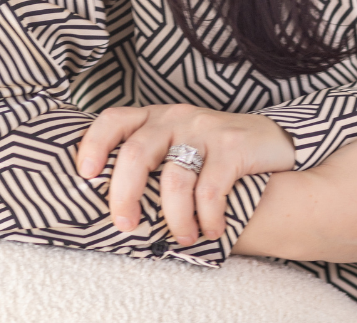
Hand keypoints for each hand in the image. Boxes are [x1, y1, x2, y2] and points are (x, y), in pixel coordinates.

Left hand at [75, 103, 295, 244]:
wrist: (271, 141)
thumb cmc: (213, 152)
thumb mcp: (178, 145)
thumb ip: (151, 162)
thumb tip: (113, 207)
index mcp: (156, 118)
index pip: (115, 120)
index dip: (94, 144)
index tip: (85, 176)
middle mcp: (176, 118)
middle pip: (136, 153)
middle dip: (124, 195)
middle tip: (126, 225)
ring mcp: (204, 130)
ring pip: (174, 179)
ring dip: (175, 219)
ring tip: (184, 237)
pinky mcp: (232, 146)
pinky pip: (210, 190)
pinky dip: (207, 218)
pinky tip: (212, 229)